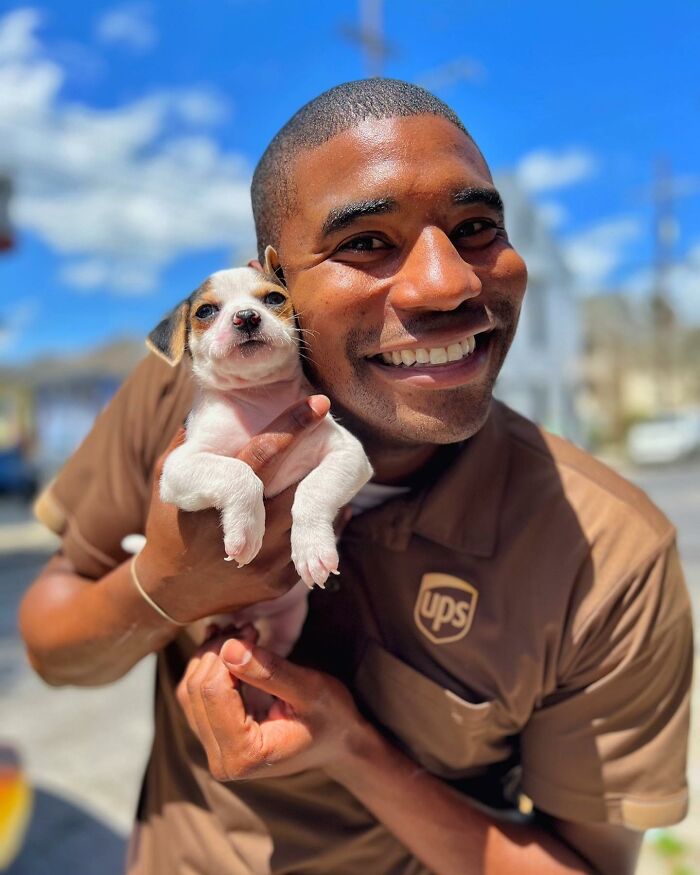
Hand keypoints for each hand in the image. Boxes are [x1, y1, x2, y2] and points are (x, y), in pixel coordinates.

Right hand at [135, 395, 329, 622]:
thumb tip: (208, 401)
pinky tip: (328, 508)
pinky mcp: (277, 583)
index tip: (318, 403)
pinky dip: (322, 526)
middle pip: (296, 487)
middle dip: (316, 461)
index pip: (263, 454)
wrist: (170, 591)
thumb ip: (188, 442)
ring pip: (308, 518)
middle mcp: (245, 532)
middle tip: (336, 434)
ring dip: (321, 493)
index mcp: (216, 499)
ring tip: (332, 467)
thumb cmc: (168, 523)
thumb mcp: (167, 478)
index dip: (293, 426)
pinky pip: (309, 546)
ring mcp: (264, 561)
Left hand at [176, 637, 370, 780]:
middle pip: (196, 691)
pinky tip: (225, 646)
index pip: (213, 693)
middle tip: (248, 629)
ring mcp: (215, 751)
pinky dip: (207, 667)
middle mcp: (222, 761)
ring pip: (188, 692)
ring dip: (210, 656)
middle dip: (217, 651)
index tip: (252, 630)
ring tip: (239, 634)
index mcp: (245, 756)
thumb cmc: (330, 717)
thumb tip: (228, 649)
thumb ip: (269, 671)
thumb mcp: (309, 689)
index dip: (226, 653)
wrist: (338, 740)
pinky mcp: (213, 738)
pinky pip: (193, 698)